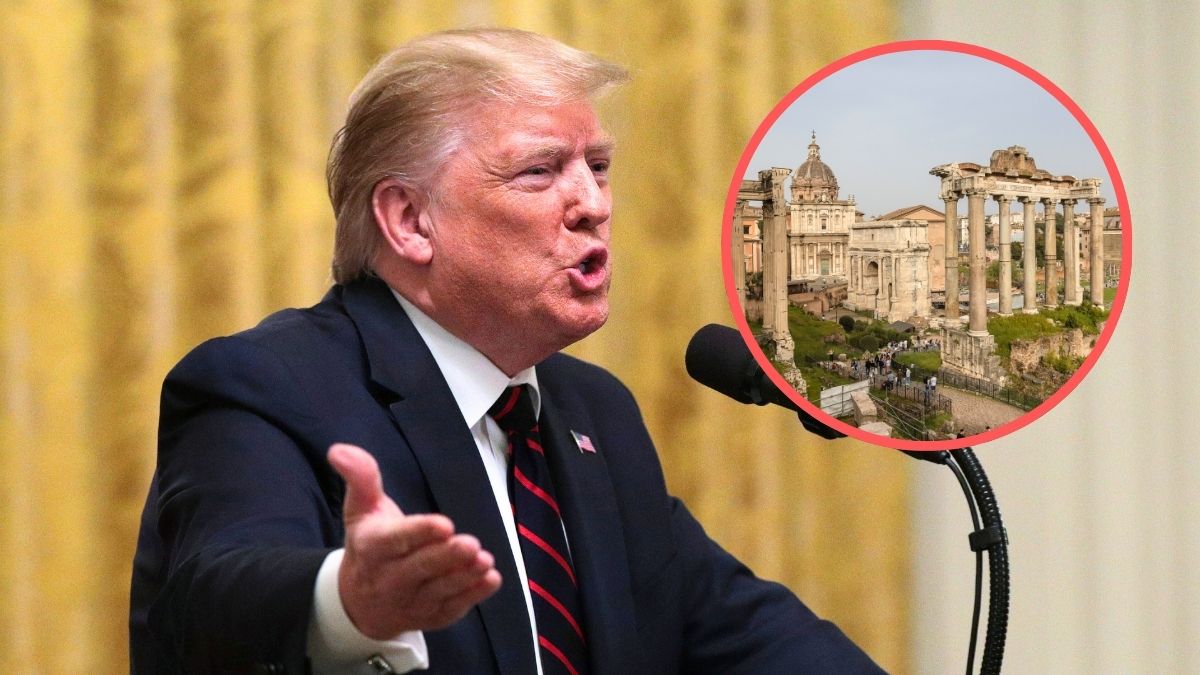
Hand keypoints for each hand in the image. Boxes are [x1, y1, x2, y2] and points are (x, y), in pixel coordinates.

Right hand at [327, 443, 501, 639]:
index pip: (395, 541)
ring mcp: (410, 601)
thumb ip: (361, 478)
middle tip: (469, 544)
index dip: (419, 533)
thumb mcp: (361, 509)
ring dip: (463, 577)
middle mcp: (389, 579)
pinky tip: (490, 580)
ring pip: (439, 590)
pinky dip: (473, 596)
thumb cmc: (369, 544)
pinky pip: (452, 609)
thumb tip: (340, 450)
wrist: (359, 601)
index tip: (444, 524)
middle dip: (446, 557)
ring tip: (484, 561)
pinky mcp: (430, 616)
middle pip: (420, 568)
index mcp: (372, 548)